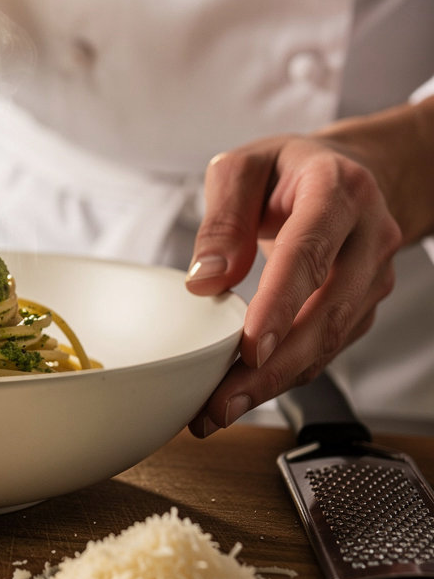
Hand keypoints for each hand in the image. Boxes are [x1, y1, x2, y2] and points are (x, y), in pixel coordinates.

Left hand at [184, 132, 402, 435]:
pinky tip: (245, 392)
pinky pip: (326, 347)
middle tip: (221, 403)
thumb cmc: (289, 171)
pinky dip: (286, 375)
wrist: (352, 173)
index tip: (252, 347)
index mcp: (337, 191)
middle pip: (326, 312)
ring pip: (329, 340)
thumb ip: (222, 218)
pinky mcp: (363, 306)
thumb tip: (204, 279)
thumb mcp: (243, 168)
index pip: (310, 251)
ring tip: (218, 410)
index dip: (282, 303)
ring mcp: (373, 276)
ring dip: (275, 382)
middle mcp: (367, 237)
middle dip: (274, 366)